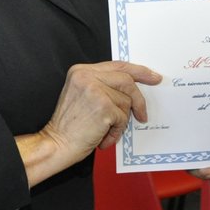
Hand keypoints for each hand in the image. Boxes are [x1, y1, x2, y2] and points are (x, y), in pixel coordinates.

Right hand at [25, 61, 160, 185]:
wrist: (56, 144)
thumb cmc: (70, 126)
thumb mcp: (82, 96)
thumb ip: (103, 86)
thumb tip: (132, 88)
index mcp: (81, 71)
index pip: (117, 65)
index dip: (138, 71)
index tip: (153, 76)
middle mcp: (87, 76)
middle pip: (127, 80)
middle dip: (138, 99)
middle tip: (143, 114)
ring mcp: (95, 90)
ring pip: (126, 101)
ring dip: (120, 121)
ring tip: (105, 131)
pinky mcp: (103, 107)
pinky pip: (123, 118)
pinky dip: (116, 131)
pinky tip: (103, 138)